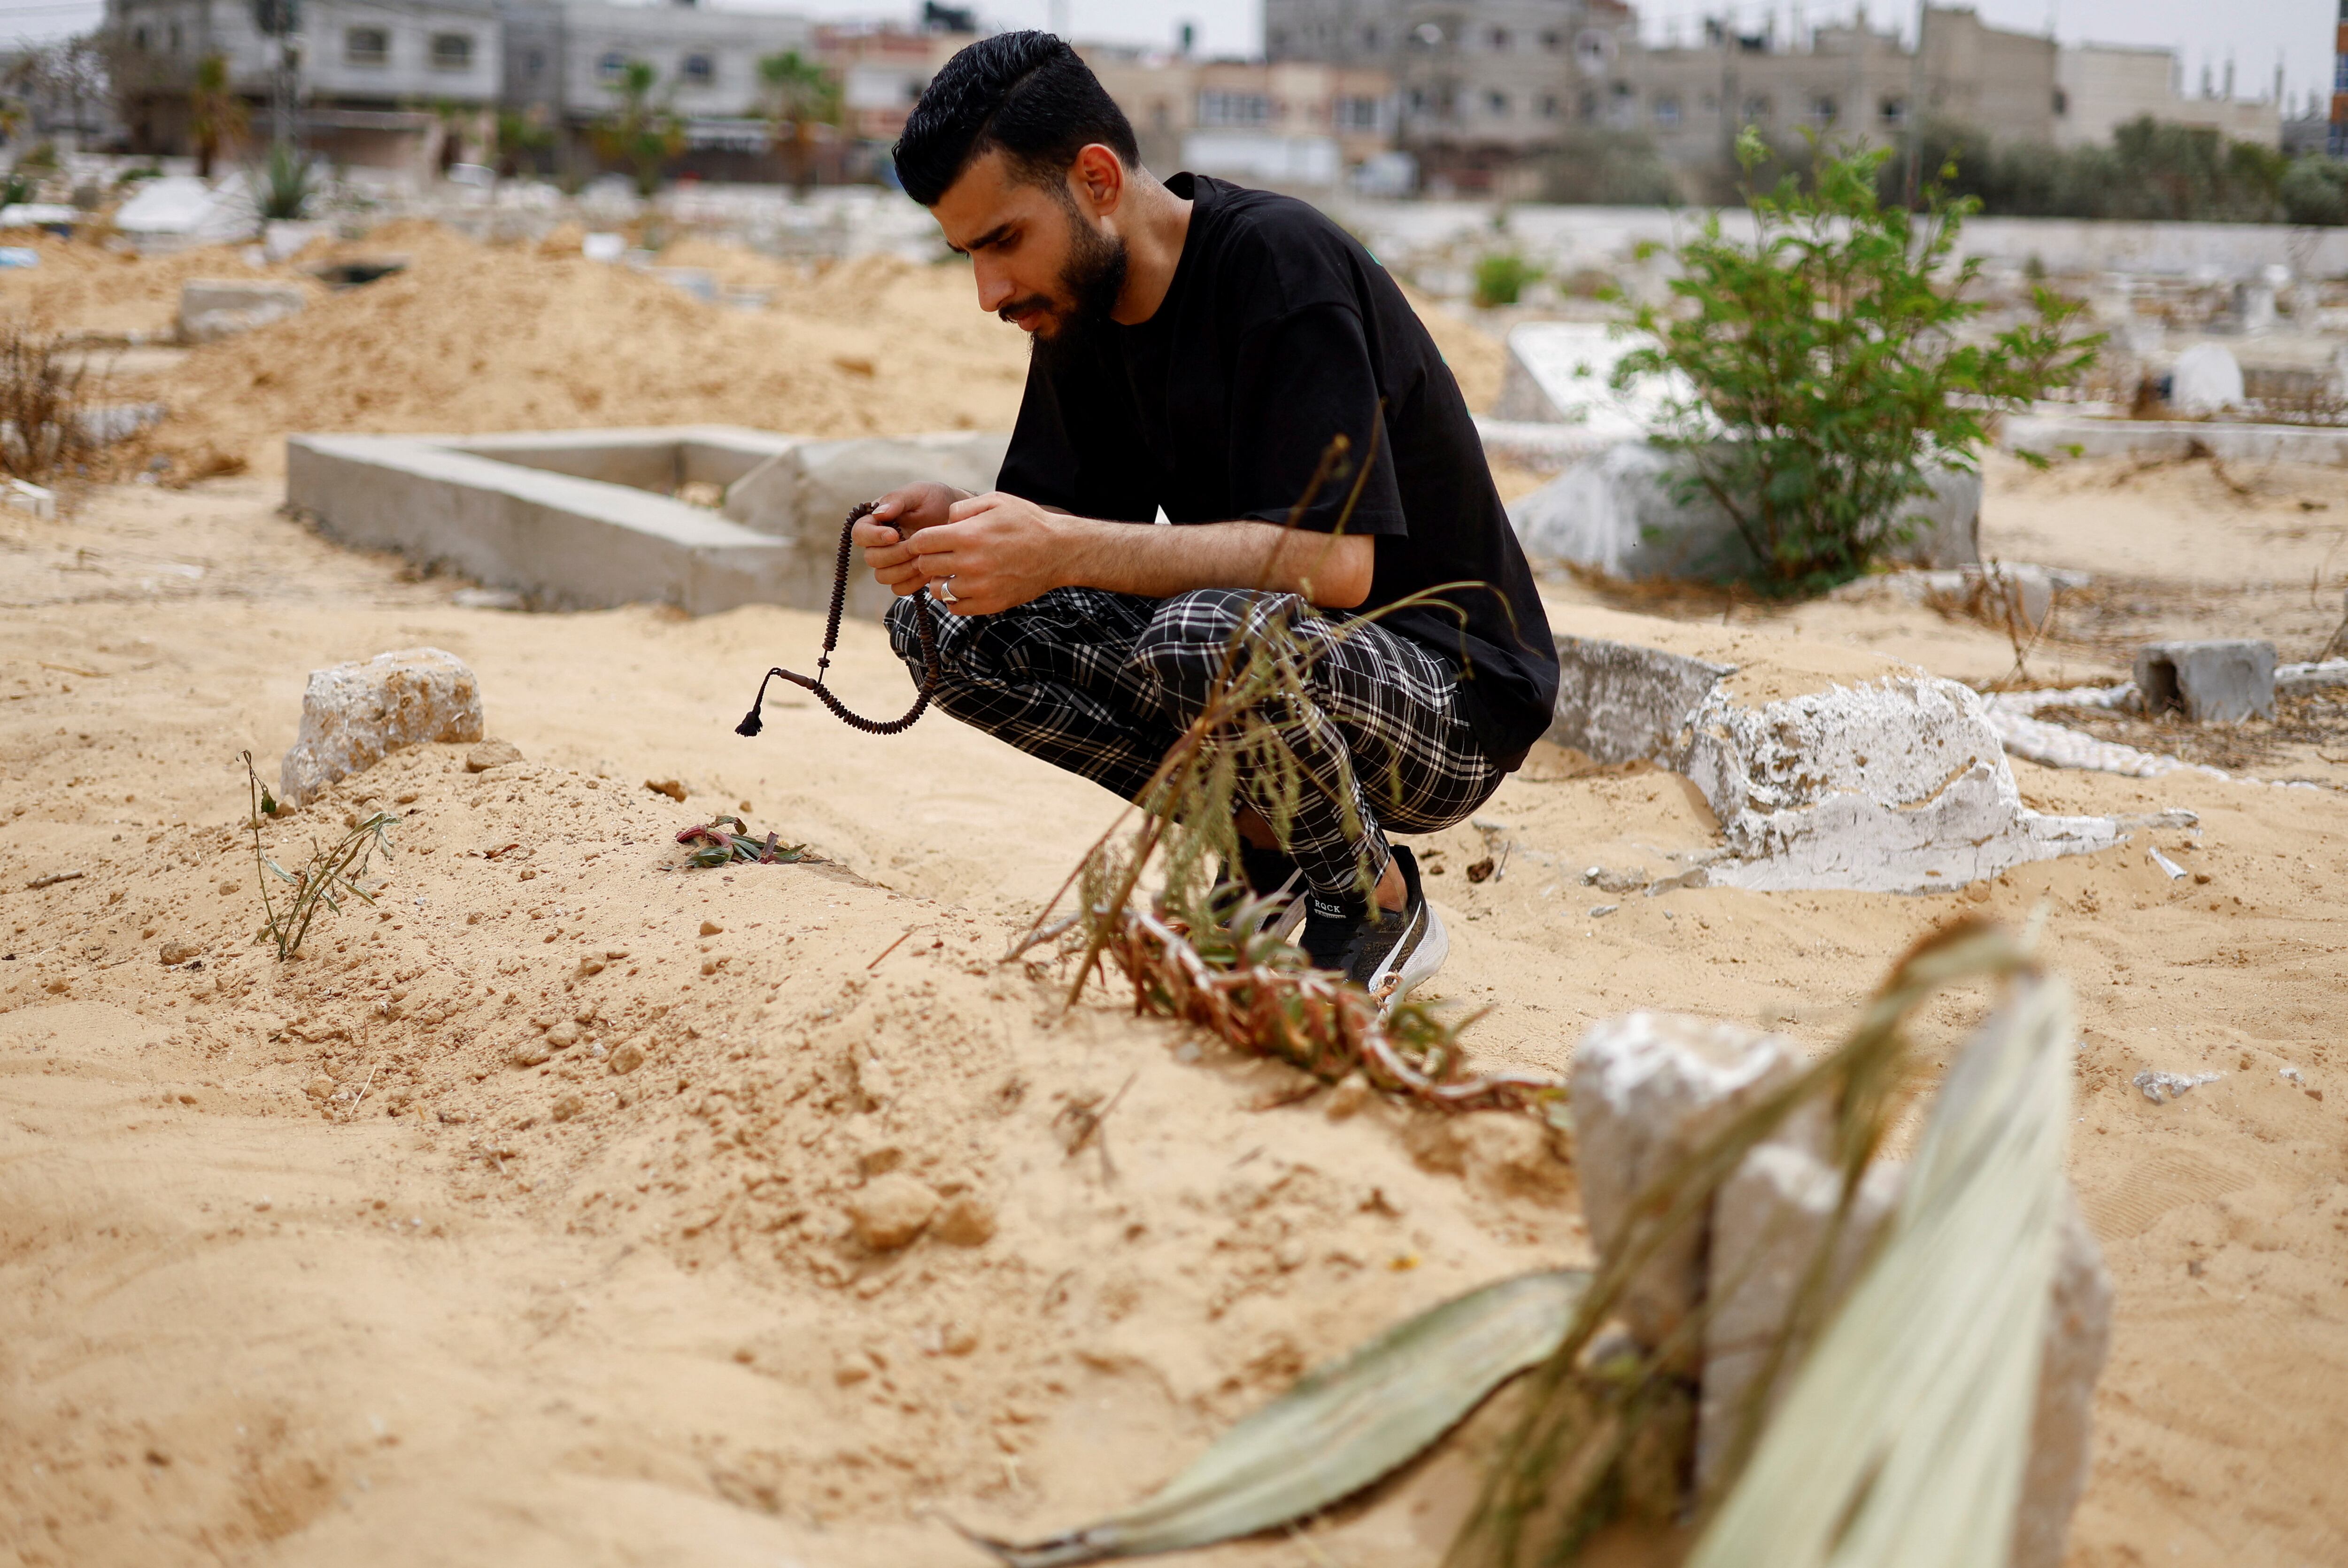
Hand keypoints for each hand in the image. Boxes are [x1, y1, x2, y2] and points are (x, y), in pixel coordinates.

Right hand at [855, 482, 967, 597]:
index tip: (894, 535)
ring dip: (903, 570)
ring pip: (883, 576)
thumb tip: (879, 514)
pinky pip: (899, 588)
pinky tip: (928, 571)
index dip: (873, 537)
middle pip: (871, 558)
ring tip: (923, 558)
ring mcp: (892, 562)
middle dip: (895, 554)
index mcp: (876, 521)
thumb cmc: (935, 500)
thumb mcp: (918, 493)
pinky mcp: (906, 576)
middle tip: (916, 547)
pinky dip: (912, 582)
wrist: (957, 519)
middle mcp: (879, 543)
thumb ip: (897, 499)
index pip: (859, 533)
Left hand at [902, 491, 1074, 615]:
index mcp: (967, 536)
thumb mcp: (996, 501)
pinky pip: (955, 608)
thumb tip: (944, 522)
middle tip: (941, 556)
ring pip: (938, 590)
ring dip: (940, 581)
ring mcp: (979, 587)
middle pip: (925, 566)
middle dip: (928, 559)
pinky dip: (955, 599)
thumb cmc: (1027, 523)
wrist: (1059, 552)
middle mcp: (970, 563)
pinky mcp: (989, 604)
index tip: (927, 542)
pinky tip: (965, 587)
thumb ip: (963, 507)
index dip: (919, 541)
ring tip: (953, 573)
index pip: (921, 542)